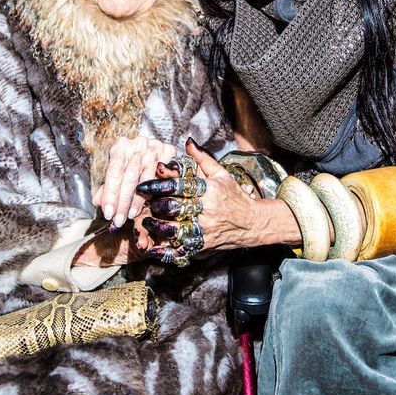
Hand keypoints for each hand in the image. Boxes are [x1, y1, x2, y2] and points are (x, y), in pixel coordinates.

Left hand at [92, 136, 175, 227]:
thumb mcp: (118, 171)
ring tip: (130, 216)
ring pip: (144, 179)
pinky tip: (147, 205)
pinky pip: (160, 177)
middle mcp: (137, 145)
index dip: (110, 195)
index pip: (113, 172)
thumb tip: (97, 202)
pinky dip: (152, 193)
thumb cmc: (133, 162)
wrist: (156, 148)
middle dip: (122, 202)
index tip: (108, 213)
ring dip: (137, 201)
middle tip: (118, 220)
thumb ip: (108, 186)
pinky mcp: (168, 152)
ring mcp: (154, 148)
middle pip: (128, 177)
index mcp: (121, 147)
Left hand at [141, 138, 263, 262]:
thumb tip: (188, 141)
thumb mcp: (221, 174)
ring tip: (146, 221)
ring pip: (173, 230)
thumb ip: (202, 158)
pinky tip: (153, 249)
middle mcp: (206, 210)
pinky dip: (165, 252)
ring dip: (156, 226)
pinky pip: (181, 251)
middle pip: (172, 207)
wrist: (252, 222)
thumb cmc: (234, 196)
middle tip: (143, 203)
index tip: (144, 186)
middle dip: (154, 206)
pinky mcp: (204, 246)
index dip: (158, 185)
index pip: (178, 186)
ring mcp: (205, 230)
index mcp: (208, 190)